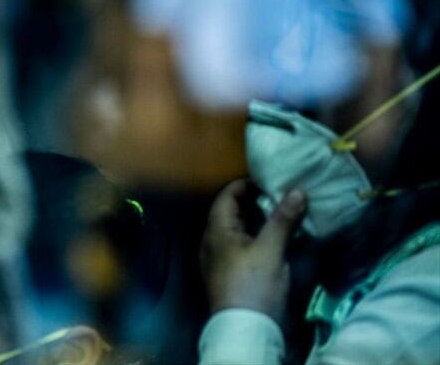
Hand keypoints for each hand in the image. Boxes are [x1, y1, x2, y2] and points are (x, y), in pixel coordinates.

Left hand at [200, 180, 306, 322]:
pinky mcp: (231, 273)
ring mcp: (220, 259)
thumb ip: (282, 219)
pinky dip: (258, 238)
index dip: (245, 185)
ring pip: (239, 231)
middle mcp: (213, 241)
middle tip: (282, 196)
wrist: (244, 329)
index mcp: (216, 231)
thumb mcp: (270, 249)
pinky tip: (278, 240)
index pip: (226, 196)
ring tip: (284, 214)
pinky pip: (242, 247)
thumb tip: (297, 190)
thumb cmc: (253, 284)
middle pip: (232, 212)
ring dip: (259, 221)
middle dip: (256, 203)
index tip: (270, 181)